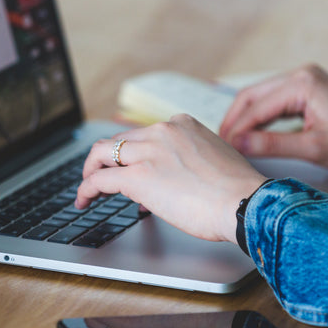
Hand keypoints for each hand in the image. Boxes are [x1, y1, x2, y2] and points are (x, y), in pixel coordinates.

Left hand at [75, 114, 265, 242]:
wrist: (244, 203)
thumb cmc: (237, 190)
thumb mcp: (213, 158)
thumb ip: (188, 159)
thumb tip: (173, 177)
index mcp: (181, 124)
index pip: (144, 134)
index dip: (134, 154)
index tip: (133, 168)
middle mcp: (162, 131)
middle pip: (119, 141)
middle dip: (107, 159)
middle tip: (101, 175)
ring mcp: (148, 151)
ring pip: (102, 153)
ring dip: (90, 170)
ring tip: (87, 187)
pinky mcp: (137, 176)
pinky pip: (100, 179)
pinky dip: (86, 188)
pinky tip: (84, 200)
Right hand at [219, 64, 327, 170]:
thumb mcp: (314, 148)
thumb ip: (272, 144)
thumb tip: (238, 143)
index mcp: (301, 84)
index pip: (256, 107)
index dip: (236, 129)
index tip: (222, 148)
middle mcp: (300, 74)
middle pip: (252, 95)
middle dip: (234, 119)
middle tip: (219, 143)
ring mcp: (305, 78)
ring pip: (262, 96)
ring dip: (245, 117)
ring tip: (231, 139)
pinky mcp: (309, 87)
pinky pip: (275, 99)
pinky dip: (260, 115)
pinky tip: (251, 130)